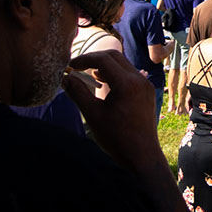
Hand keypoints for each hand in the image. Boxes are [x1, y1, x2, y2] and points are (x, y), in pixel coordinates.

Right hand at [64, 50, 161, 170]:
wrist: (141, 154)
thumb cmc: (116, 138)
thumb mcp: (92, 114)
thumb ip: (78, 92)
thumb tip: (65, 78)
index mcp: (127, 84)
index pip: (103, 59)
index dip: (84, 59)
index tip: (71, 66)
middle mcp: (139, 79)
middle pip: (114, 57)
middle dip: (94, 58)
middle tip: (77, 67)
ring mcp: (145, 84)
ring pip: (123, 64)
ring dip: (104, 65)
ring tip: (87, 75)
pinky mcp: (146, 91)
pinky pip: (129, 74)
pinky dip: (114, 73)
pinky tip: (103, 83)